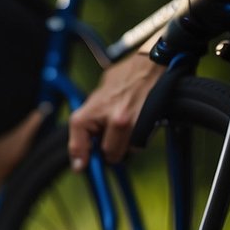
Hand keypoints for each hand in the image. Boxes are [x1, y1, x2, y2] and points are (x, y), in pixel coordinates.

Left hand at [68, 53, 165, 170]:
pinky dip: (139, 137)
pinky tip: (138, 122)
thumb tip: (81, 150)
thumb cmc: (124, 76)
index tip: (81, 167)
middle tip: (111, 139)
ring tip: (127, 125)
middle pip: (109, 154)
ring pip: (127, 149)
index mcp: (91, 113)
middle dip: (110, 150)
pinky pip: (140, 141)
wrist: (150, 62)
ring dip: (126, 144)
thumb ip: (88, 121)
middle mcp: (111, 120)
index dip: (80, 159)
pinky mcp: (147, 124)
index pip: (79, 146)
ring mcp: (131, 123)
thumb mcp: (96, 96)